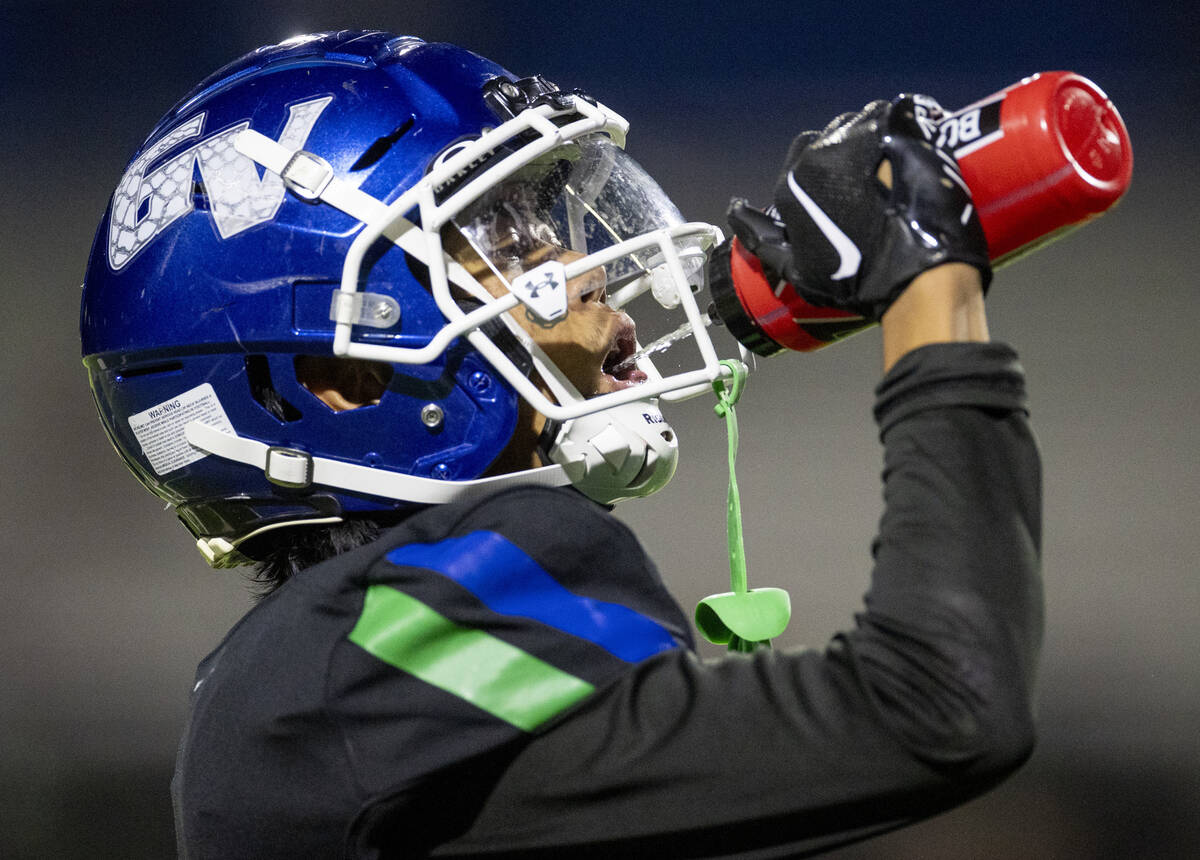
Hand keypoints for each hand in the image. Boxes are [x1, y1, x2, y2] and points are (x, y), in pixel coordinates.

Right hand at [727, 96, 991, 320]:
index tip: (842, 186)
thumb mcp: (795, 269)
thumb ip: (760, 238)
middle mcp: (821, 151)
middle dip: (848, 149)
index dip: (823, 168)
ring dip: (877, 135)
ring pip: (866, 119)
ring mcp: (864, 135)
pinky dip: (906, 125)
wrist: (913, 271)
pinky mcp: (902, 128)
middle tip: (872, 180)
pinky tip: (916, 149)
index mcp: (793, 181)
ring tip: (895, 164)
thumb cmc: (853, 279)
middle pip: (833, 134)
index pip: (802, 152)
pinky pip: (901, 111)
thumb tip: (735, 212)